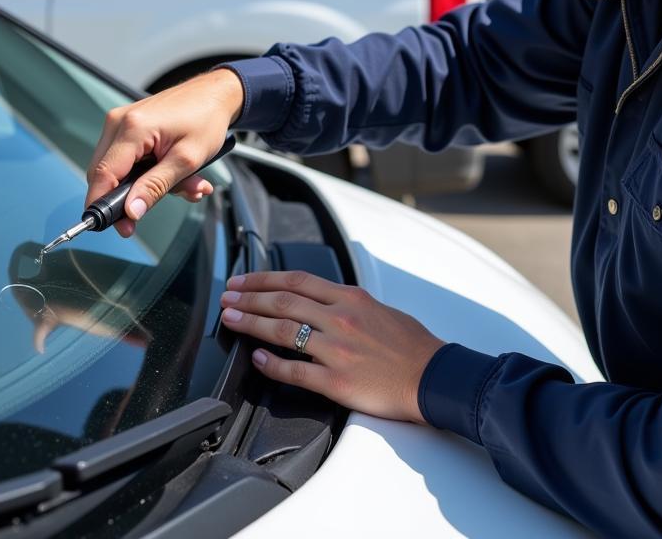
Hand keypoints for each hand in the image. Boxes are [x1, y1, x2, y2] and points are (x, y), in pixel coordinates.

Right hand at [87, 68, 243, 236]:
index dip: (105, 206)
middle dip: (134, 195)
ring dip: (149, 184)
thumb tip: (131, 211)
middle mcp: (119, 122)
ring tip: (187, 184)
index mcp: (132, 128)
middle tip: (161, 203)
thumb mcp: (186, 160)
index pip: (103, 175)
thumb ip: (156, 187)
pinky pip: (129, 159)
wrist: (216, 94)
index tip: (120, 227)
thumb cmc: (206, 119)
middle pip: (106, 174)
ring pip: (120, 170)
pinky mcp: (128, 126)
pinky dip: (150, 172)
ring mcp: (122, 122)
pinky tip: (178, 174)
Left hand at [219, 271, 445, 422]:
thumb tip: (318, 302)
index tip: (243, 281)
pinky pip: (297, 371)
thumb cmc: (412, 346)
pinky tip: (258, 359)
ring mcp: (338, 350)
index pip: (297, 281)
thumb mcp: (379, 309)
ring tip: (232, 320)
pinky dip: (273, 364)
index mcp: (351, 298)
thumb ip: (346, 304)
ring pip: (284, 331)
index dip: (264, 279)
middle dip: (249, 298)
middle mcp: (341, 319)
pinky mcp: (338, 382)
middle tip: (227, 298)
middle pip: (284, 301)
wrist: (434, 377)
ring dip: (252, 324)